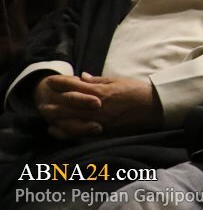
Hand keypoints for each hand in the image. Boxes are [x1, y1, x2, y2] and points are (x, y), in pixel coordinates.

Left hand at [35, 73, 161, 138]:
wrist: (153, 106)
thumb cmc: (136, 91)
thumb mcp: (117, 81)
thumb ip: (98, 80)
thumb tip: (81, 76)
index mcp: (101, 92)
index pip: (75, 87)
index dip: (61, 83)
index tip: (50, 82)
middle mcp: (98, 107)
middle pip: (70, 105)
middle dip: (55, 104)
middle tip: (42, 104)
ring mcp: (100, 121)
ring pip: (73, 120)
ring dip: (58, 119)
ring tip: (47, 118)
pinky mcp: (104, 131)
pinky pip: (81, 133)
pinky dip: (68, 132)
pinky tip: (59, 131)